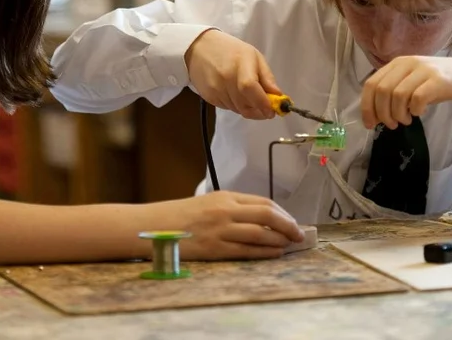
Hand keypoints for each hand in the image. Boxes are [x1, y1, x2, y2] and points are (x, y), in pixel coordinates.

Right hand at [156, 191, 303, 260]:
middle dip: (288, 226)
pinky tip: (274, 254)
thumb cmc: (180, 215)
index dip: (283, 213)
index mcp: (225, 196)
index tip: (292, 221)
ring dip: (279, 241)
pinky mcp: (214, 248)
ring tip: (289, 245)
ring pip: (260, 234)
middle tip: (299, 234)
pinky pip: (246, 251)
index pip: (263, 203)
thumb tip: (261, 218)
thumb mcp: (208, 202)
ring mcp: (220, 230)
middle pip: (267, 216)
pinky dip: (264, 252)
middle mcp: (225, 211)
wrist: (152, 226)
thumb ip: (232, 207)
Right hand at [184, 29, 281, 118]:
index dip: (263, 102)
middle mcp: (226, 78)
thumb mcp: (254, 56)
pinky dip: (236, 105)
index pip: (250, 88)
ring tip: (249, 95)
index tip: (272, 111)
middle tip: (266, 109)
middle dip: (259, 110)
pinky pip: (228, 108)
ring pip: (238, 110)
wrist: (198, 49)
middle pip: (245, 104)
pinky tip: (234, 93)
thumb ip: (267, 77)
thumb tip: (278, 96)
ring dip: (248, 108)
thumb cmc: (230, 50)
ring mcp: (215, 89)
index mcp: (240, 63)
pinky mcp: (209, 97)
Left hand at [360, 56, 451, 128]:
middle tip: (391, 124)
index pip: (371, 84)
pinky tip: (418, 113)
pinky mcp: (439, 80)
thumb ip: (393, 92)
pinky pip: (417, 98)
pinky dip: (414, 110)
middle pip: (382, 90)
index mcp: (397, 63)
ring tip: (405, 120)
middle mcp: (408, 63)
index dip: (367, 106)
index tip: (370, 124)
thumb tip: (375, 114)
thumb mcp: (412, 82)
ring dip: (397, 114)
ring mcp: (424, 70)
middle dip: (382, 113)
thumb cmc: (438, 83)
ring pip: (397, 95)